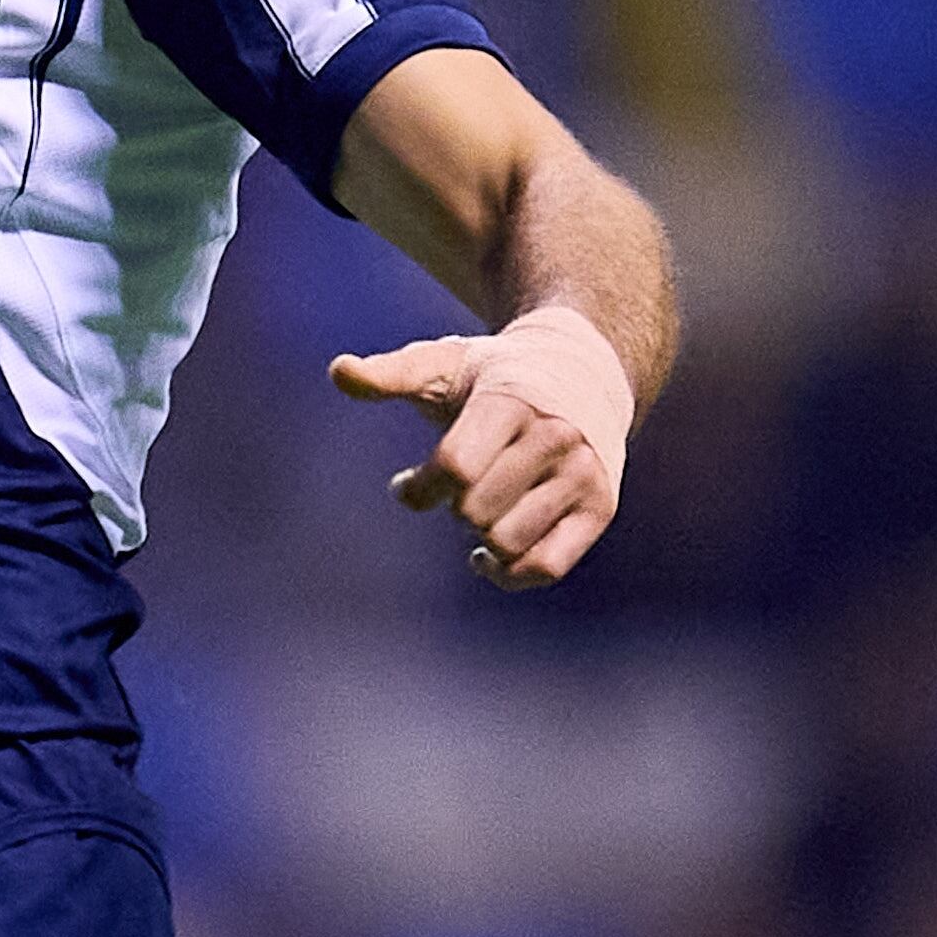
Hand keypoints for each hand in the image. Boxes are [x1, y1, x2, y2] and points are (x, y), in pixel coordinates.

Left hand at [329, 305, 633, 591]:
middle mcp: (556, 437)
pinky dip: (510, 574)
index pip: (456, 468)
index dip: (421, 487)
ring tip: (479, 510)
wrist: (583, 370)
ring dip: (478, 537)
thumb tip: (338, 371)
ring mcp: (582, 474)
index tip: (408, 483)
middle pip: (475, 511)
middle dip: (452, 506)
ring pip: (507, 542)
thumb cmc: (494, 373)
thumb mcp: (443, 362)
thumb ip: (391, 374)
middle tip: (456, 489)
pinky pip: (547, 567)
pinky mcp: (599, 507)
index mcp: (512, 402)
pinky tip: (488, 555)